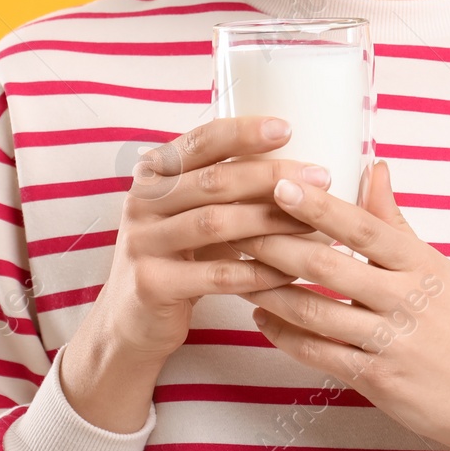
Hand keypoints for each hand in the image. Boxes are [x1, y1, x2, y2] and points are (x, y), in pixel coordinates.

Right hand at [75, 115, 331, 367]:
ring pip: (215, 224)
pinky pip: (215, 275)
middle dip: (271, 176)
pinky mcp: (152, 285)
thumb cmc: (176, 259)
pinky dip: (257, 272)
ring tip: (313, 224)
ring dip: (270, 221)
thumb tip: (298, 168)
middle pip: (214, 181)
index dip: (242, 132)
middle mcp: (141, 202)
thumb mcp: (187, 216)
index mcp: (154, 176)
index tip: (286, 127)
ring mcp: (142, 243)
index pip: (200, 142)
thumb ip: (222, 190)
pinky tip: (289, 271)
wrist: (129, 323)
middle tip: (320, 177)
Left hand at [229, 160, 449, 450]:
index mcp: (420, 265)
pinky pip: (318, 354)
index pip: (363, 227)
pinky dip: (283, 335)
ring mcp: (390, 341)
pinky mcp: (377, 379)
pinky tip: (262, 318)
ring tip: (238, 271)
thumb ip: (395, 222)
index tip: (280, 184)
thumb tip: (375, 169)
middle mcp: (406, 300)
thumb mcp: (436, 268)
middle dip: (276, 246)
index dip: (319, 207)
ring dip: (270, 291)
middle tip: (237, 227)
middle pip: (329, 267)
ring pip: (315, 312)